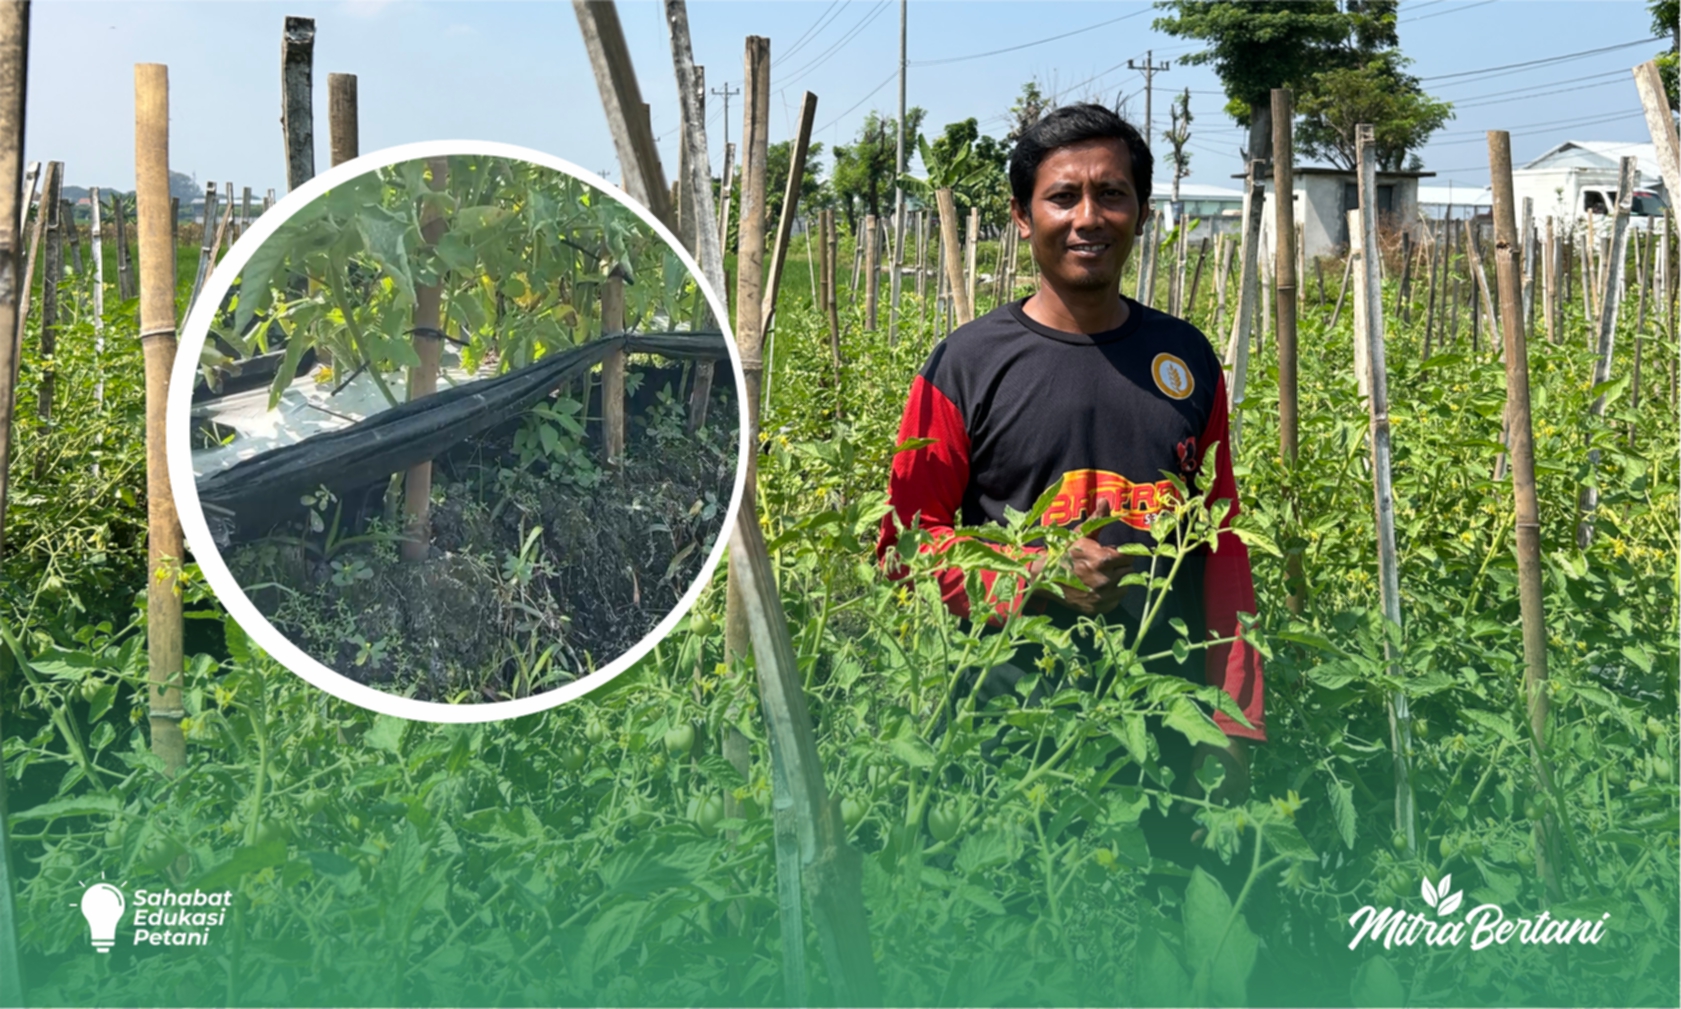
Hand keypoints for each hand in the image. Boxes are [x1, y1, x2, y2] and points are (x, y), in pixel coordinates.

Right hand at [1031, 500, 1131, 615]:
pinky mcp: (1098, 608)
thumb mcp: (1080, 534)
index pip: (1129, 557)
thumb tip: (1105, 499)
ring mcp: (1102, 597)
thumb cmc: (1063, 553)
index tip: (1109, 554)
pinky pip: (1115, 601)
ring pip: (1124, 587)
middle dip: (1119, 567)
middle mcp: (1105, 580)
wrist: (1044, 578)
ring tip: (1100, 577)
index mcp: (1104, 560)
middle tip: (1104, 566)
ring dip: (1117, 582)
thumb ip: (1097, 519)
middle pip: (1128, 572)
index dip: (1120, 555)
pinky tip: (1097, 589)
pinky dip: (1110, 596)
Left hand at [1186, 738, 1250, 844]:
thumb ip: (1193, 788)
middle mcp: (1238, 789)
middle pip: (1225, 816)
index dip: (1202, 823)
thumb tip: (1184, 811)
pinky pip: (1238, 804)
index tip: (1193, 837)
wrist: (1233, 734)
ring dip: (1220, 822)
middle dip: (1213, 830)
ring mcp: (1244, 788)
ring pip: (1233, 812)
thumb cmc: (1212, 747)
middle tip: (1197, 841)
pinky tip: (1217, 818)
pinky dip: (1228, 812)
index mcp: (1226, 782)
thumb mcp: (1198, 765)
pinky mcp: (1245, 787)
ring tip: (1207, 834)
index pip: (1213, 809)